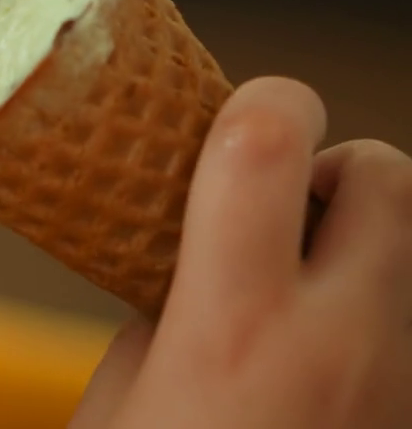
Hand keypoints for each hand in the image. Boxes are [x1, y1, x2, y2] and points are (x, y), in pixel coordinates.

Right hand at [69, 77, 411, 428]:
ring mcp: (396, 386)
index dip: (262, 100)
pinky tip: (313, 360)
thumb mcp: (117, 406)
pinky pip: (405, 328)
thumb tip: (174, 269)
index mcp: (235, 327)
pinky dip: (363, 317)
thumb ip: (154, 321)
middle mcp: (337, 346)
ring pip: (409, 251)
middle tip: (281, 199)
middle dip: (339, 164)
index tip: (240, 111)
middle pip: (389, 179)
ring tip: (296, 284)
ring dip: (359, 243)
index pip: (269, 145)